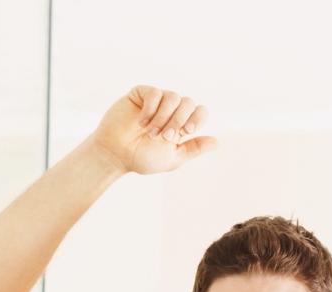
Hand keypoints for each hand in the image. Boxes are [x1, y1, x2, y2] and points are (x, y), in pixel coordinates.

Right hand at [86, 85, 217, 175]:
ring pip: (173, 97)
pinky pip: (155, 93)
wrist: (114, 155)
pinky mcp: (141, 94)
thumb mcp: (172, 159)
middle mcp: (170, 110)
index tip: (186, 132)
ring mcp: (156, 101)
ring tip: (150, 133)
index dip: (197, 119)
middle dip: (179, 121)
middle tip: (165, 137)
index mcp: (180, 123)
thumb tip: (217, 142)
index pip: (200, 111)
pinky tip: (141, 122)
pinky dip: (150, 109)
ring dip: (163, 117)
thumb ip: (193, 149)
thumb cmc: (140, 158)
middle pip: (188, 103)